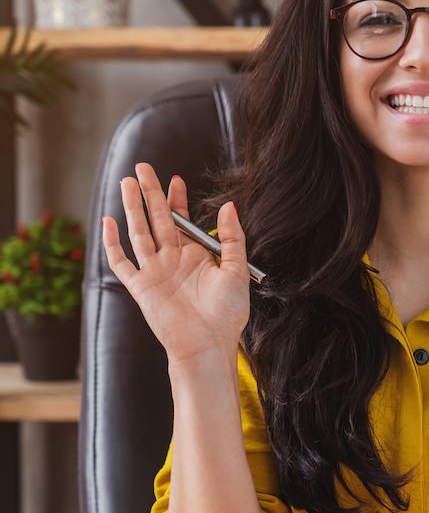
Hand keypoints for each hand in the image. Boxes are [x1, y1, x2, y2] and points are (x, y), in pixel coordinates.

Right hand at [101, 161, 250, 363]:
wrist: (209, 344)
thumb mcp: (237, 269)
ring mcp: (155, 272)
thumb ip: (233, 237)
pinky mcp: (140, 287)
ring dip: (132, 208)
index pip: (181, 220)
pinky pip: (121, 263)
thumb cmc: (227, 313)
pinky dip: (112, 244)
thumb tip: (229, 205)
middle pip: (157, 219)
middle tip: (142, 168)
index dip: (177, 199)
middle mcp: (173, 260)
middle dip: (150, 193)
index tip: (176, 179)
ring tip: (126, 182)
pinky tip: (107, 222)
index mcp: (195, 256)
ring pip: (139, 232)